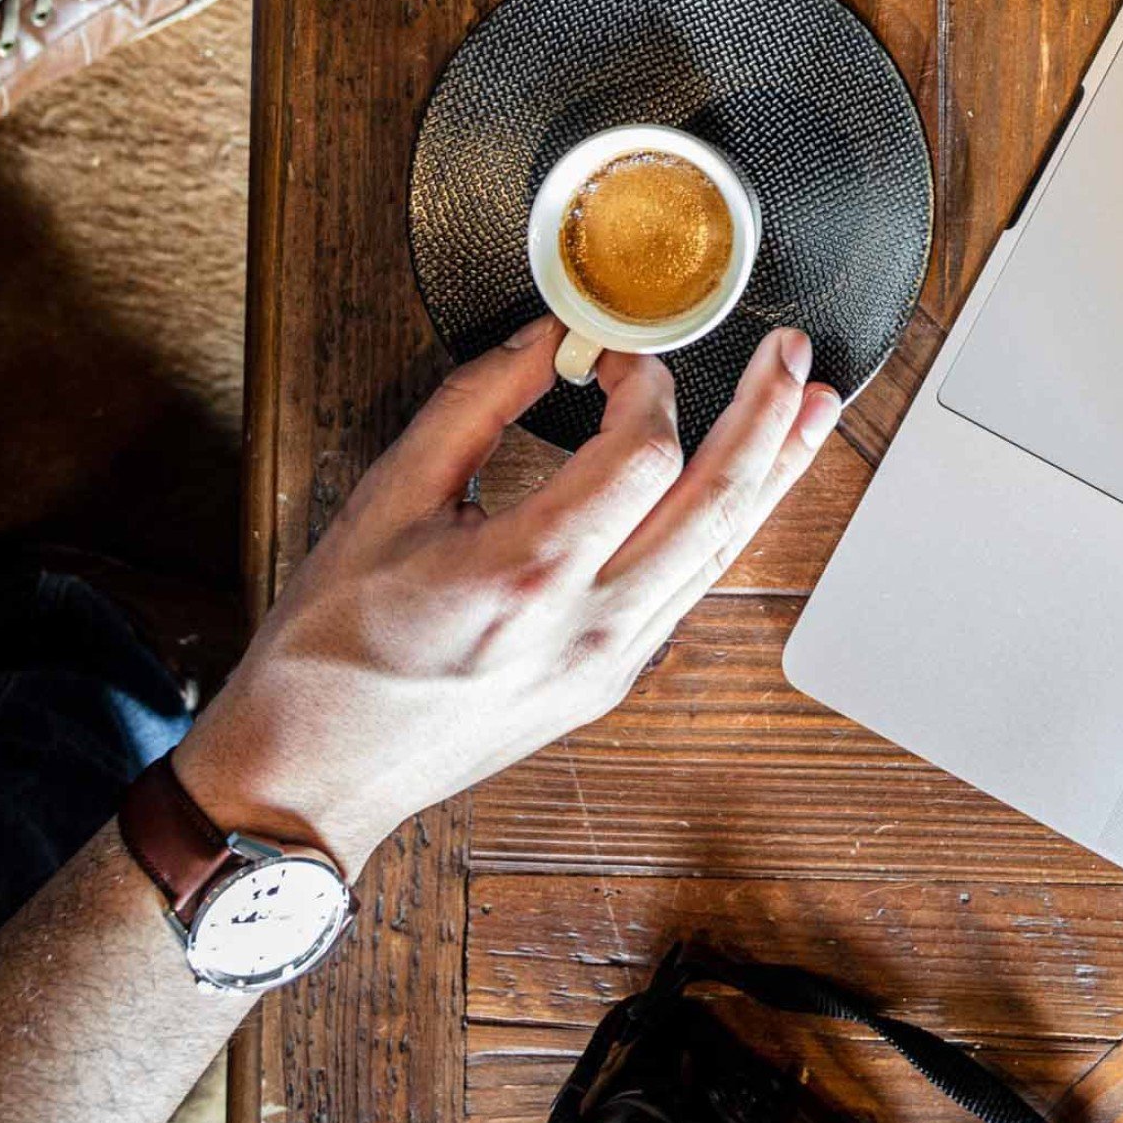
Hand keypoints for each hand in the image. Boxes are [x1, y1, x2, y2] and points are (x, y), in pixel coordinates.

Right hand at [175, 321, 839, 872]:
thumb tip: (546, 337)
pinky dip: (728, 525)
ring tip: (815, 408)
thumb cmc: (327, 655)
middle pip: (717, 505)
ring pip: (723, 552)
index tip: (624, 354)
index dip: (650, 386)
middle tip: (793, 354)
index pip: (643, 458)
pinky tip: (750, 485)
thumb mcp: (383, 501)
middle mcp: (585, 628)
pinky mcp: (610, 681)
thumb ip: (473, 404)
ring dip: (776, 472)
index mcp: (524, 577)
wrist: (307, 785)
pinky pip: (690, 588)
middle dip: (769, 418)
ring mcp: (608, 664)